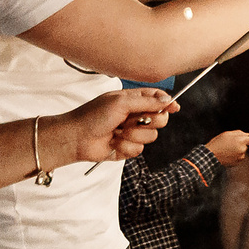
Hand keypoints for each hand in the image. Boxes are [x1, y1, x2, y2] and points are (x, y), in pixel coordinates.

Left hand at [57, 89, 177, 164]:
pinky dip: (126, 146)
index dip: (167, 103)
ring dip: (134, 135)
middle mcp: (134, 116)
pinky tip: (113, 143)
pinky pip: (140, 149)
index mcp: (133, 101)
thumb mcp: (121, 102)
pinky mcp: (128, 148)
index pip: (158, 98)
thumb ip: (147, 101)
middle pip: (161, 119)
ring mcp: (132, 133)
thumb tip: (169, 100)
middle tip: (132, 120)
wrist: (75, 138)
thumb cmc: (93, 116)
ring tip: (118, 132)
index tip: (173, 108)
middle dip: (149, 121)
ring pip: (152, 136)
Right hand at [206, 130, 248, 166]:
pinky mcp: (237, 162)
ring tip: (227, 150)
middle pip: (245, 146)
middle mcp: (242, 149)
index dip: (244, 139)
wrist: (210, 156)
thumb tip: (247, 134)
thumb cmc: (217, 144)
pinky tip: (227, 155)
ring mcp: (240, 156)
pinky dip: (235, 157)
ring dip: (237, 151)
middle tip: (230, 145)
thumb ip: (238, 133)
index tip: (239, 140)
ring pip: (242, 152)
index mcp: (240, 141)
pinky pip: (239, 158)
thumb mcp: (226, 134)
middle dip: (240, 145)